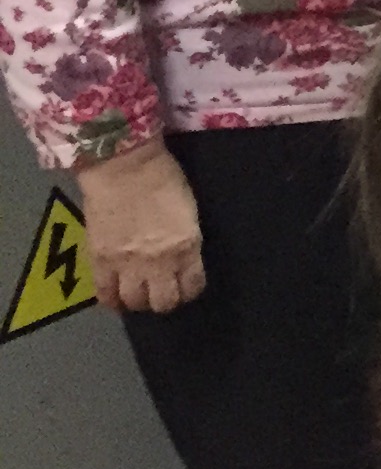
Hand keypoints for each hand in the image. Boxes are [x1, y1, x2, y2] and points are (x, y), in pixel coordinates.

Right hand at [75, 138, 204, 314]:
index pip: (193, 286)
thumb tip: (183, 256)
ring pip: (134, 302)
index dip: (191, 290)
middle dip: (166, 301)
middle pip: (164, 302)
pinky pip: (104, 294)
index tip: (187, 286)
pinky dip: (112, 300)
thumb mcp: (188, 211)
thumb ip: (185, 238)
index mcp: (187, 246)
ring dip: (138, 301)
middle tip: (162, 292)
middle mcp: (158, 262)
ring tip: (139, 293)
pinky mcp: (99, 261)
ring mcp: (126, 264)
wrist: (122, 165)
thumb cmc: (162, 178)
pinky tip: (116, 296)